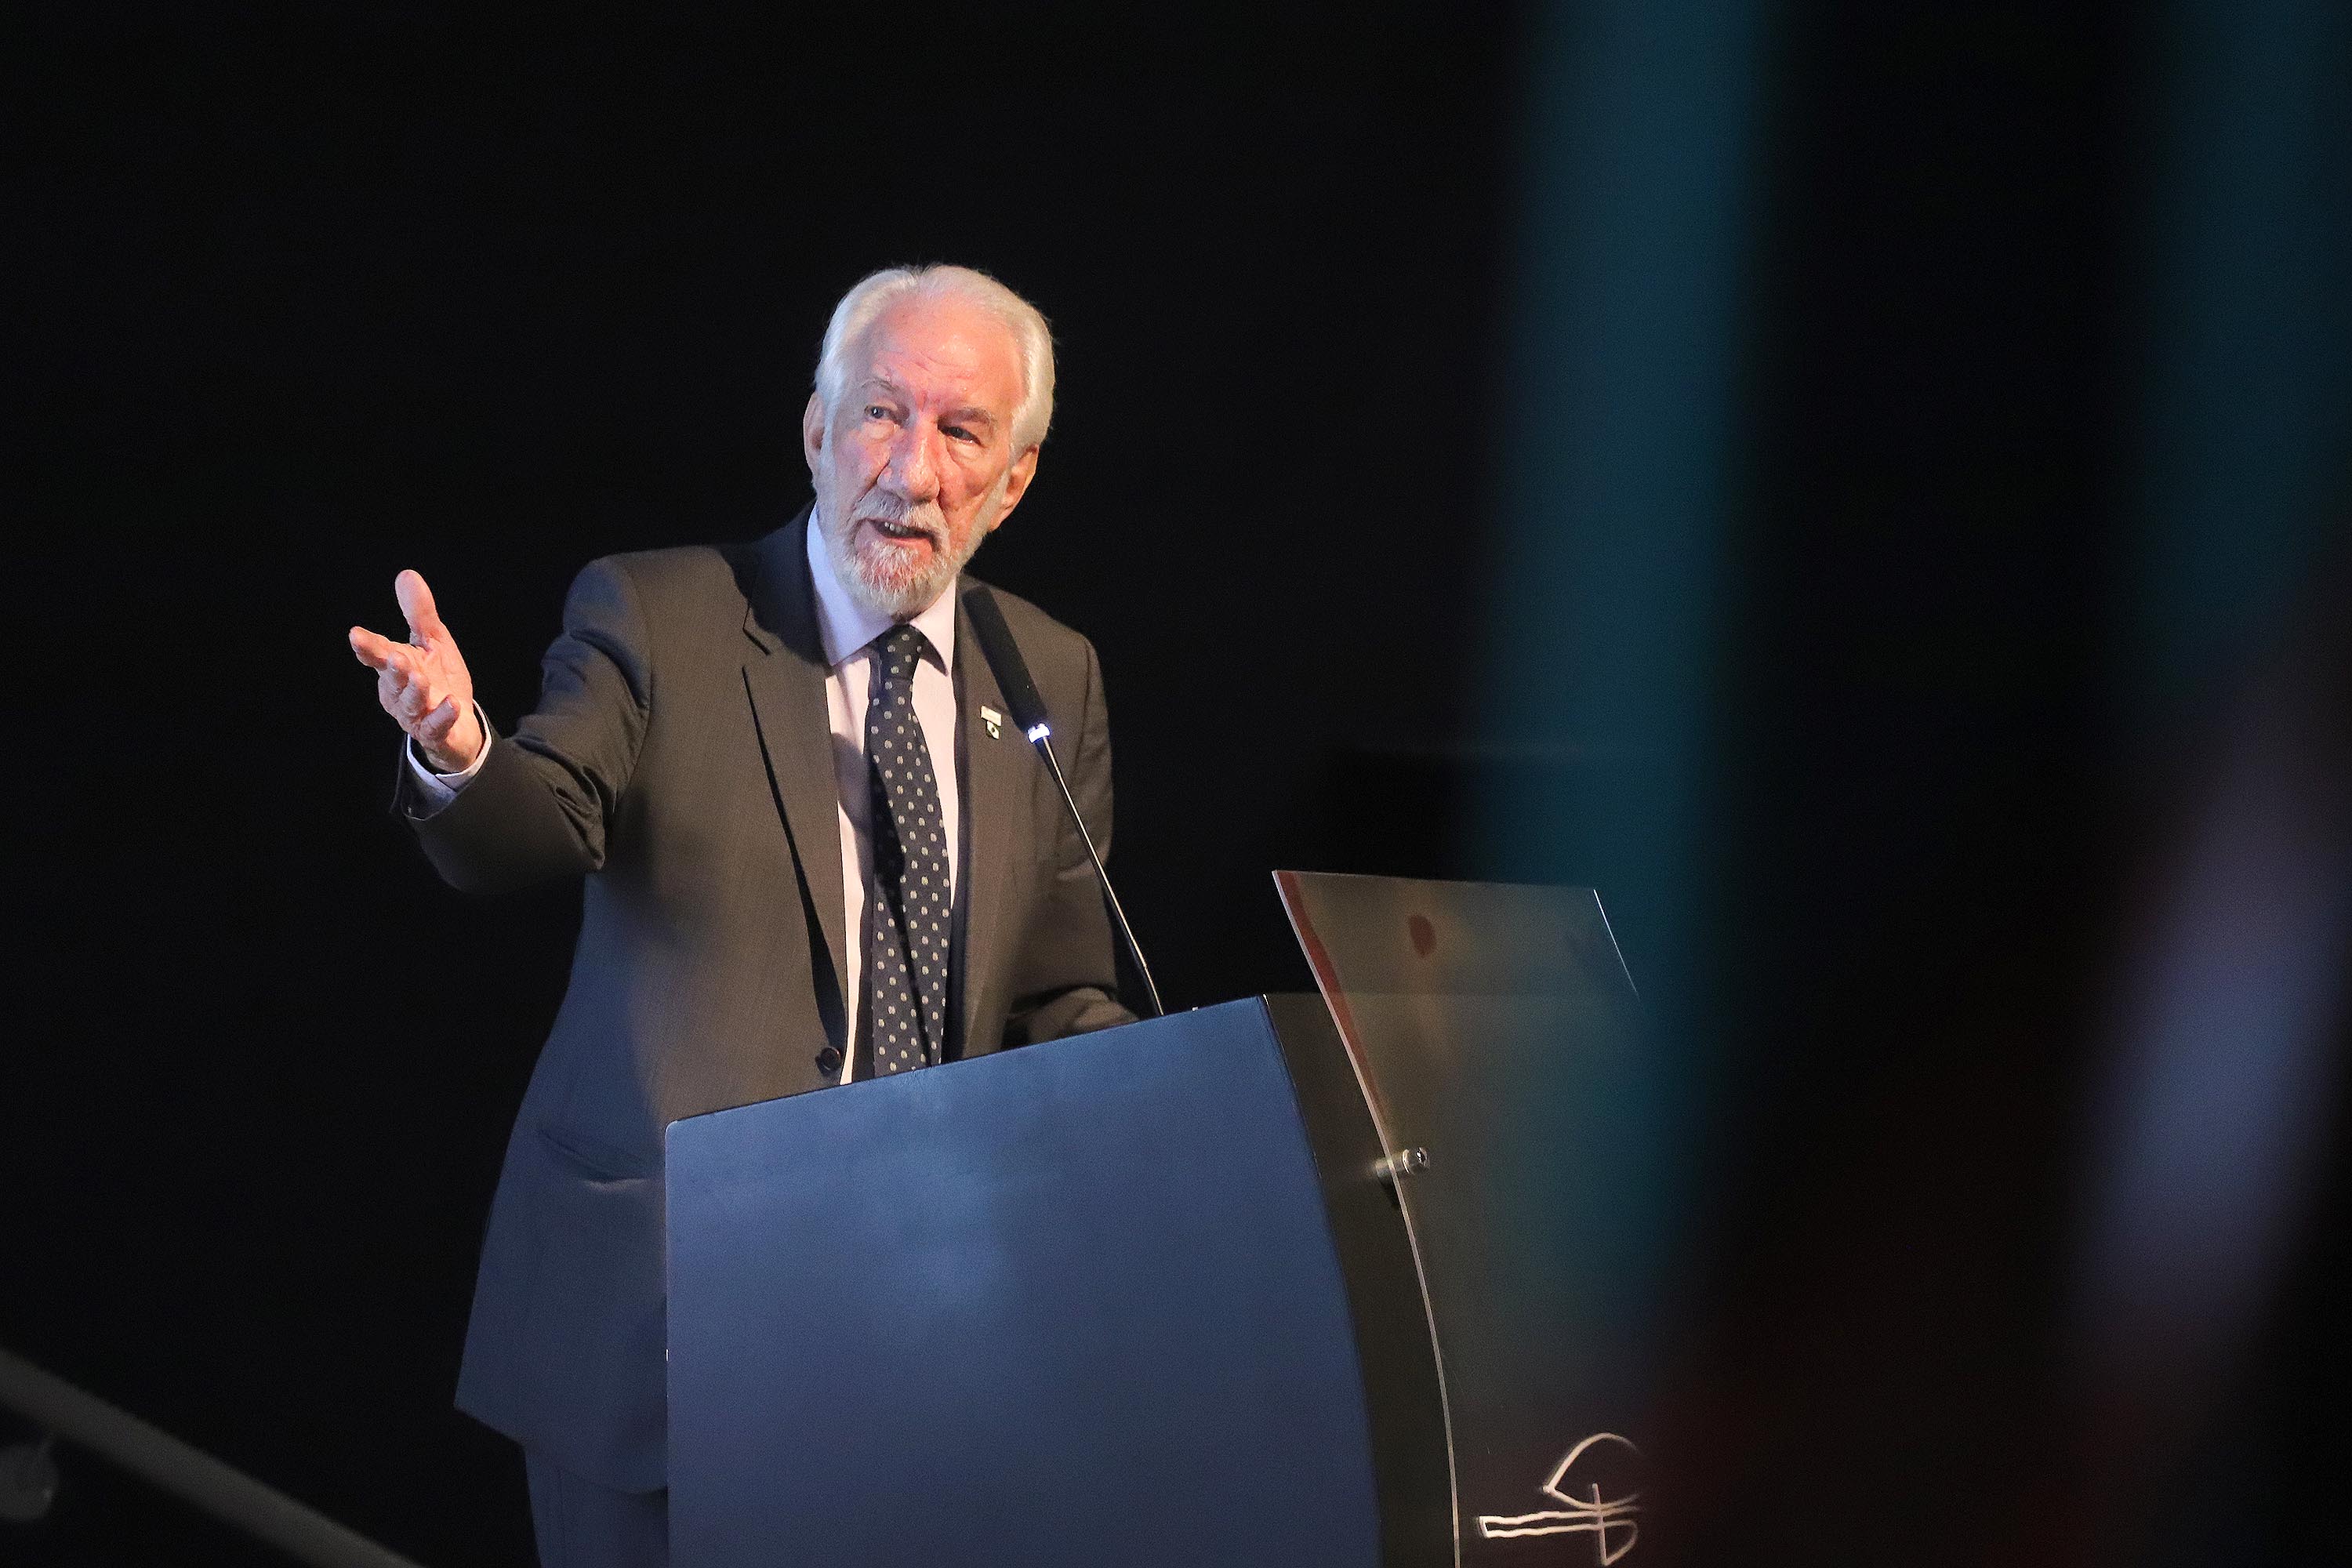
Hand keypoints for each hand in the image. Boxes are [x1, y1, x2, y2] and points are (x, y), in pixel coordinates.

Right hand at [349, 569, 484, 772]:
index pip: (378, 654)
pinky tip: (452, 704)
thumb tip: (407, 574)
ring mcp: (416, 715)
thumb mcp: (432, 642)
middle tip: (394, 657)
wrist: (458, 725)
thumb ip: (419, 614)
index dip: (367, 646)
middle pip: (392, 680)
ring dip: (414, 691)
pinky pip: (437, 726)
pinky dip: (443, 716)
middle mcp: (399, 692)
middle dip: (392, 669)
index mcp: (394, 667)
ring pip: (411, 703)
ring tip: (420, 677)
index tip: (356, 635)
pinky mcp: (436, 732)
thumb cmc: (439, 679)